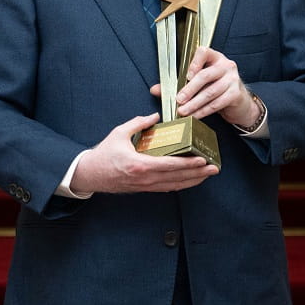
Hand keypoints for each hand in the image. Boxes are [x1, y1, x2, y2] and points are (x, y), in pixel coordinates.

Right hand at [69, 113, 217, 193]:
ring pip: (175, 185)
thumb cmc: (103, 154)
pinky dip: (182, 184)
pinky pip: (168, 188)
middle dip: (198, 173)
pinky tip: (191, 180)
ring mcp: (146, 186)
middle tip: (214, 168)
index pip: (169, 165)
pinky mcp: (145, 188)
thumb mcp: (119, 133)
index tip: (202, 160)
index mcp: (140, 165)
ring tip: (208, 174)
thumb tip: (155, 115)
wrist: (90, 174)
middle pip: (177, 178)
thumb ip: (139, 123)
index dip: (188, 164)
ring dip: (193, 181)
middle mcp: (145, 178)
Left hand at [151, 46, 258, 127]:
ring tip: (182, 111)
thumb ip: (178, 84)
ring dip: (194, 103)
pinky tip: (194, 116)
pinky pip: (216, 103)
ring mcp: (232, 79)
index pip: (204, 52)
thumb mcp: (199, 82)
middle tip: (178, 99)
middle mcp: (225, 65)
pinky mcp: (235, 94)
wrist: (239, 102)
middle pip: (205, 75)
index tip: (186, 76)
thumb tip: (155, 90)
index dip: (194, 62)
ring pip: (210, 92)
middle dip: (190, 89)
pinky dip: (203, 111)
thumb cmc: (215, 87)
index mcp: (214, 57)